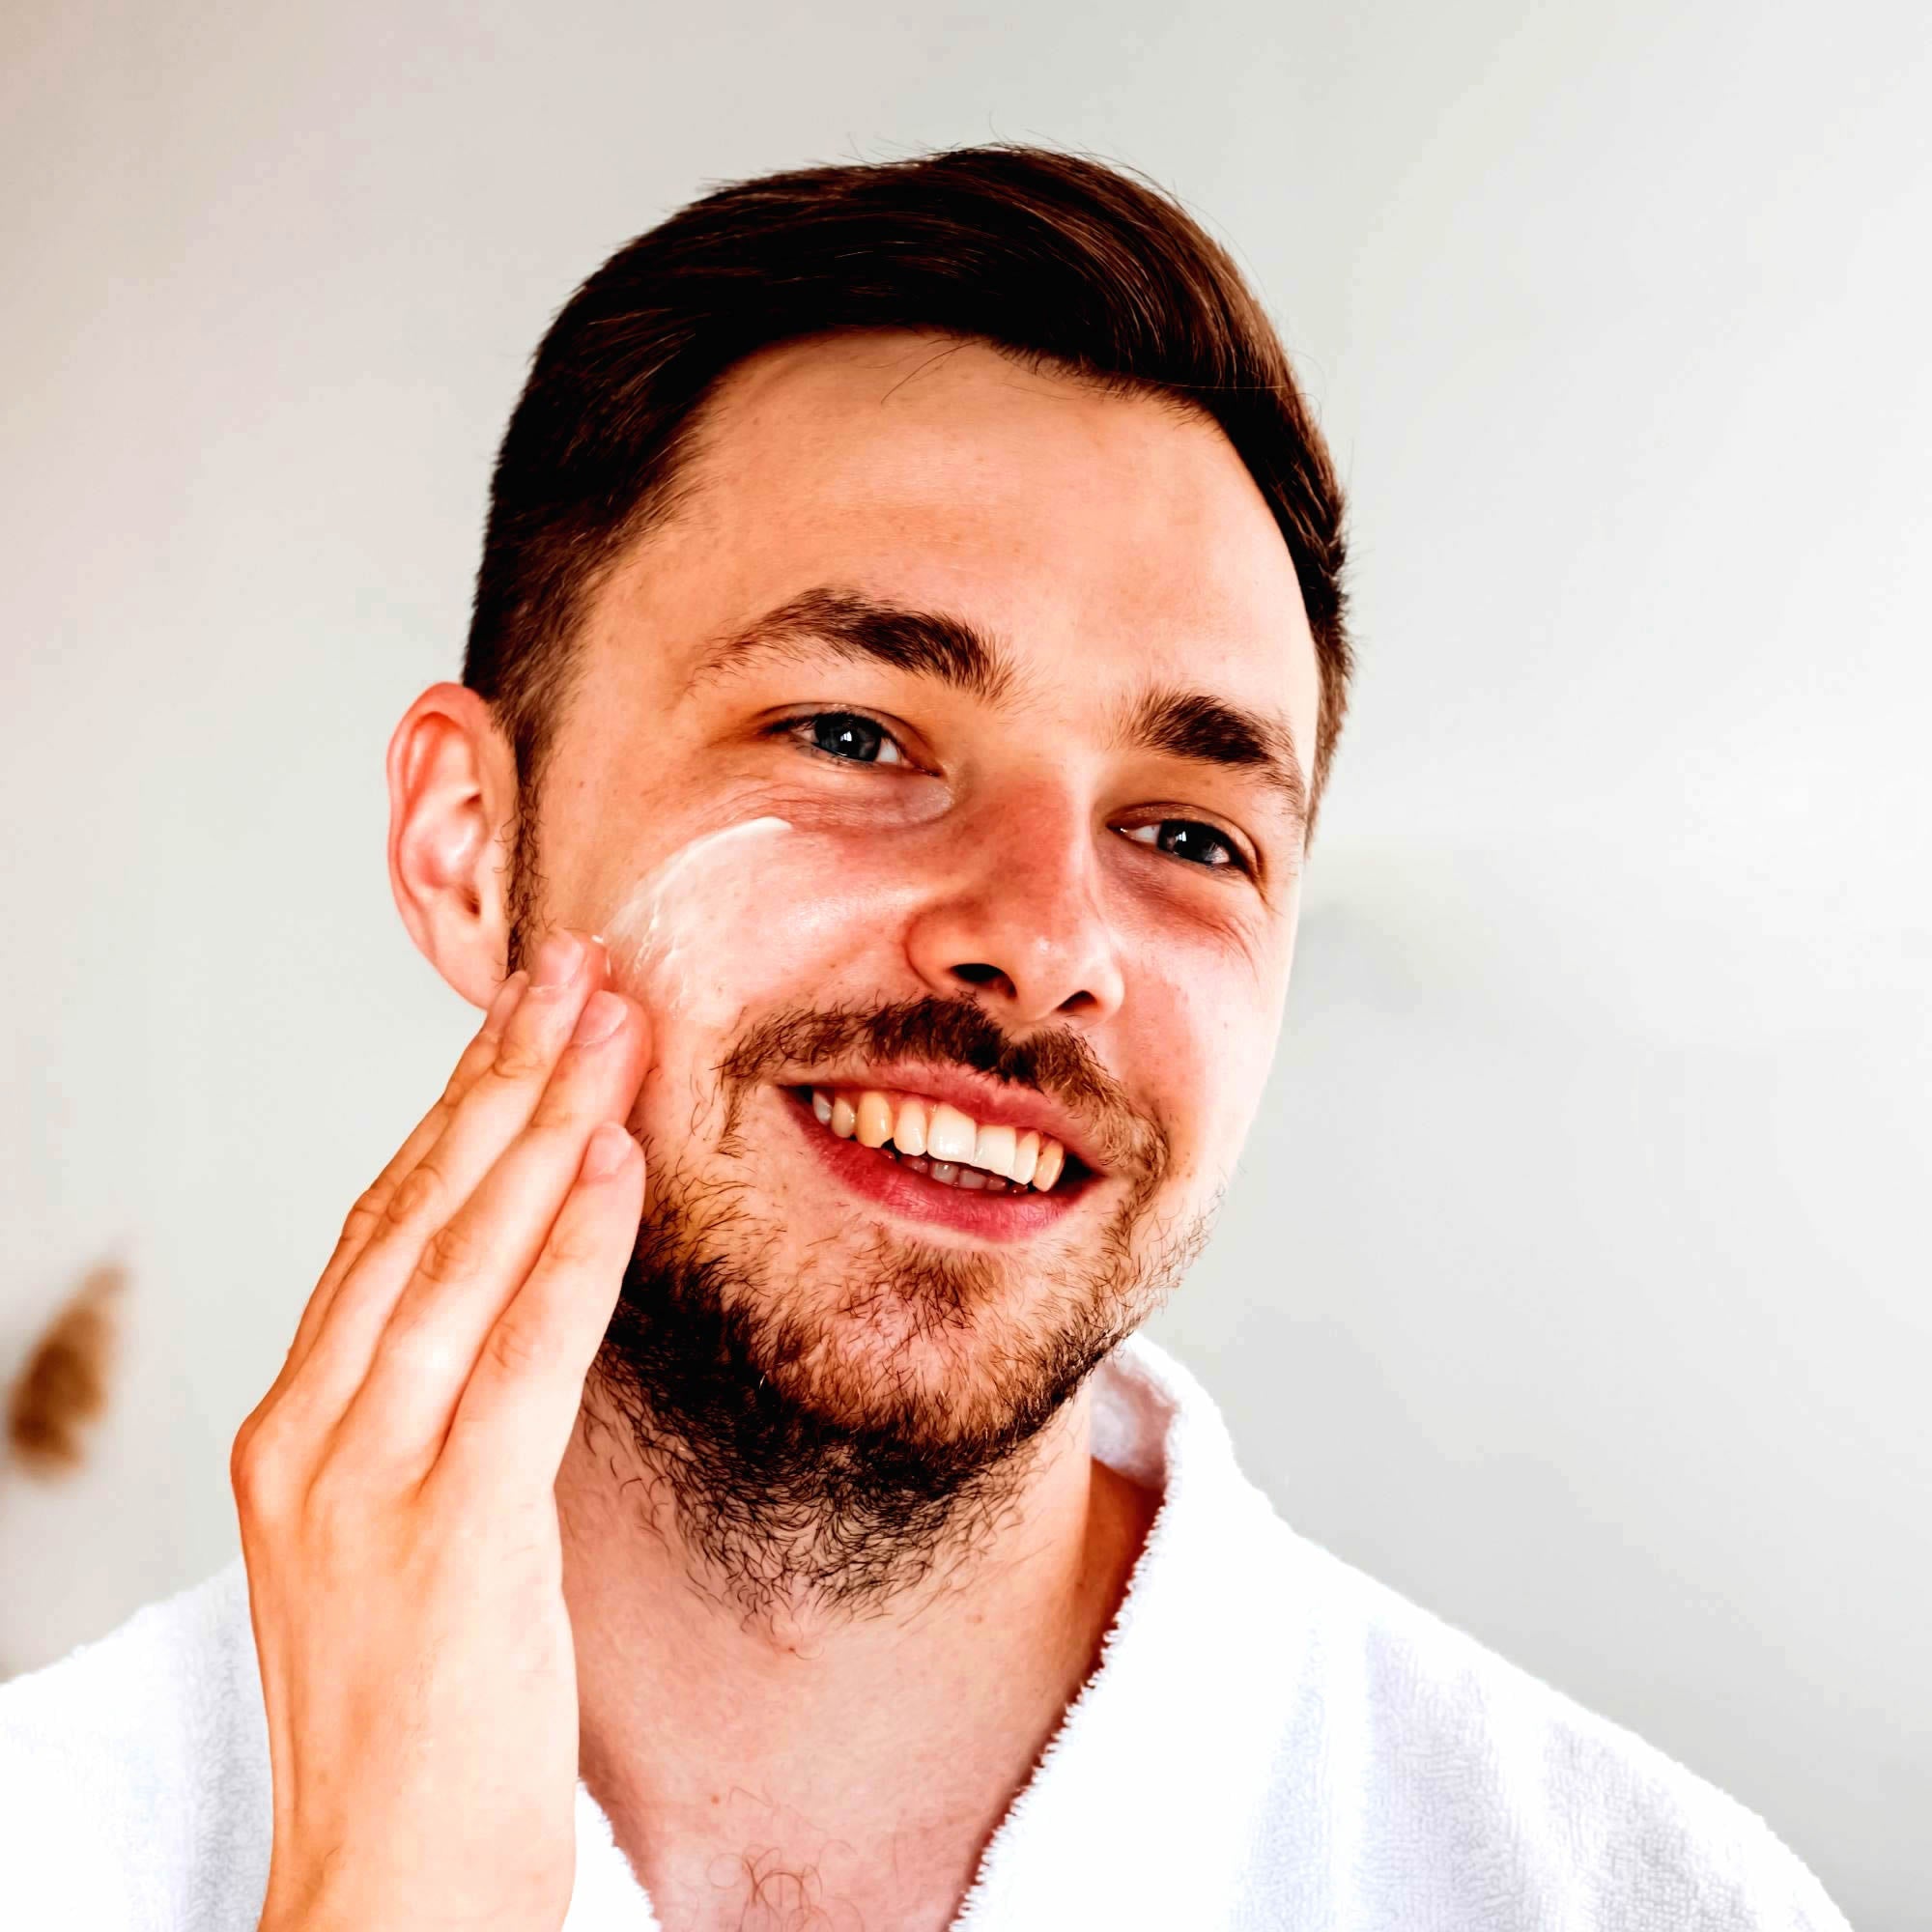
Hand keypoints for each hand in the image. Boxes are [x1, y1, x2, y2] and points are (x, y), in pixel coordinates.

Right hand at [231, 932, 648, 1931]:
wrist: (387, 1893)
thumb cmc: (423, 1716)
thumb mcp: (417, 1533)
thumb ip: (452, 1409)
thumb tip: (536, 1289)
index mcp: (301, 1426)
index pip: (383, 1226)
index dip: (459, 1107)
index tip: (528, 1016)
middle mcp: (311, 1433)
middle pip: (415, 1213)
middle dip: (502, 1078)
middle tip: (575, 968)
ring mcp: (363, 1484)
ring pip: (459, 1260)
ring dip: (543, 1126)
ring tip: (611, 1022)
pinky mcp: (445, 1540)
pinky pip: (518, 1361)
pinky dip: (569, 1251)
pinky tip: (615, 1163)